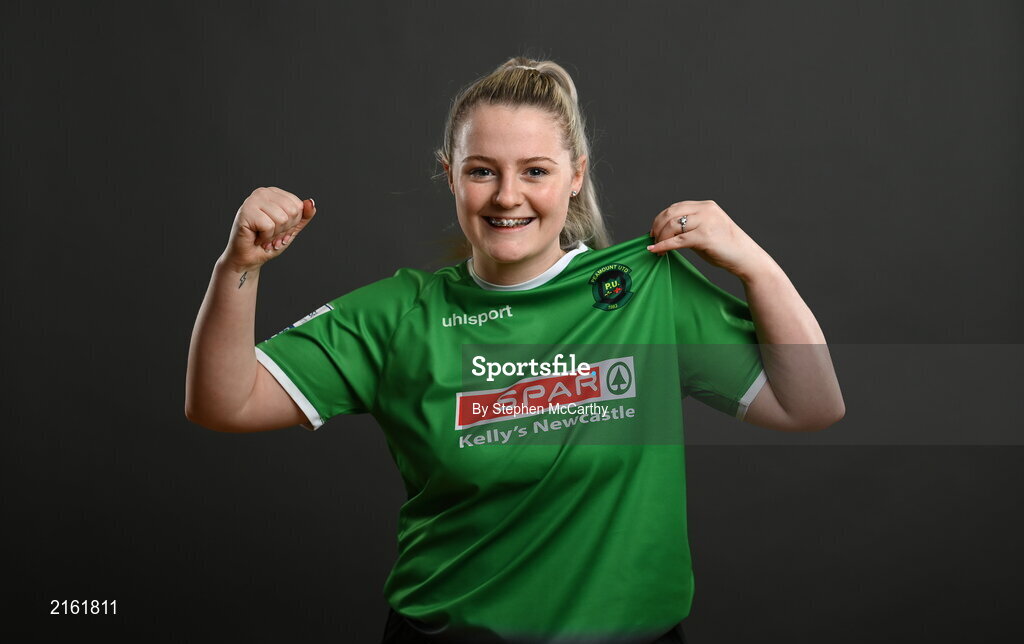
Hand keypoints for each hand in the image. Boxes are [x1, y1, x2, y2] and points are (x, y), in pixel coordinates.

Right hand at [221, 187, 316, 271]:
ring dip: (274, 234)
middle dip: (284, 229)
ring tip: (263, 235)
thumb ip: (304, 216)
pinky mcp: (246, 211)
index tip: (279, 228)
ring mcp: (253, 200)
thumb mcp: (291, 229)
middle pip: (292, 211)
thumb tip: (311, 202)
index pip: (298, 206)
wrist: (249, 258)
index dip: (292, 223)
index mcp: (274, 193)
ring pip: (282, 219)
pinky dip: (266, 237)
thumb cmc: (268, 242)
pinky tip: (256, 237)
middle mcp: (263, 192)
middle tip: (270, 233)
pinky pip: (269, 226)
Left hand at [647, 200, 767, 279]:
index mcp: (706, 206)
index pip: (675, 207)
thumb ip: (689, 227)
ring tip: (657, 249)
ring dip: (660, 238)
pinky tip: (656, 251)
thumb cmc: (725, 248)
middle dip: (657, 227)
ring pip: (672, 226)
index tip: (653, 231)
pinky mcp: (705, 236)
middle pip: (670, 214)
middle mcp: (706, 210)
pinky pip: (677, 240)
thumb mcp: (705, 230)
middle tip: (652, 240)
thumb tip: (664, 232)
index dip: (660, 219)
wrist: (746, 258)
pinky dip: (663, 245)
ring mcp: (706, 221)